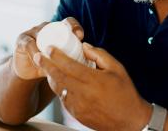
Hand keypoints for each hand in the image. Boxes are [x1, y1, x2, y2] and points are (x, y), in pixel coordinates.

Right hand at [12, 17, 83, 79]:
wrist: (30, 72)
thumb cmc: (52, 64)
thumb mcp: (66, 60)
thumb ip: (78, 58)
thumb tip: (96, 63)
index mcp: (59, 29)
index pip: (68, 22)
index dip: (75, 26)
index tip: (81, 36)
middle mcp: (47, 27)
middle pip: (56, 26)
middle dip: (64, 31)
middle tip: (72, 41)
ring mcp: (34, 32)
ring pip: (42, 34)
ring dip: (48, 45)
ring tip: (54, 56)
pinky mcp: (22, 40)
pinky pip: (29, 44)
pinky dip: (34, 51)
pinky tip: (38, 59)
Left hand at [33, 43, 151, 130]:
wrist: (129, 120)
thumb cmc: (125, 92)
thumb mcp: (117, 68)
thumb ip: (99, 55)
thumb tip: (84, 46)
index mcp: (93, 80)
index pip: (69, 66)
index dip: (57, 56)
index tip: (49, 48)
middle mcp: (82, 94)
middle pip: (58, 77)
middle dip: (46, 65)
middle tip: (37, 55)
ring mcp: (78, 106)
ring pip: (58, 88)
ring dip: (51, 76)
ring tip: (46, 66)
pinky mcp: (76, 114)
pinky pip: (63, 98)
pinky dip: (59, 87)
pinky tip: (61, 81)